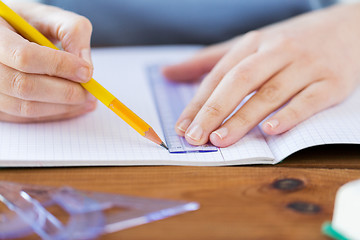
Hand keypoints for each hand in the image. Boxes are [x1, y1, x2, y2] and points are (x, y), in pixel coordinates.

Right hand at [0, 2, 95, 122]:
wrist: (8, 34)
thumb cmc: (29, 24)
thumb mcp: (50, 17)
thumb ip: (72, 32)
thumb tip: (86, 67)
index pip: (24, 57)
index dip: (59, 66)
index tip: (86, 72)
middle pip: (25, 87)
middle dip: (65, 92)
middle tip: (90, 92)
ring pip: (27, 107)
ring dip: (63, 107)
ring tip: (87, 100)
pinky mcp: (0, 106)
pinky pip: (28, 117)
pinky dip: (55, 114)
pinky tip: (74, 107)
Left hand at [163, 3, 359, 147]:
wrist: (348, 28)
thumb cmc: (289, 42)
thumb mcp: (249, 46)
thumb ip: (208, 61)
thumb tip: (167, 73)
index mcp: (254, 43)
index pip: (219, 74)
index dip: (198, 101)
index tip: (182, 126)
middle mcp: (278, 51)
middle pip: (240, 81)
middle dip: (214, 110)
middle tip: (195, 137)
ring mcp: (306, 66)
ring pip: (270, 93)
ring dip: (243, 118)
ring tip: (221, 140)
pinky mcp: (332, 82)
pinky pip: (308, 100)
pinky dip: (289, 116)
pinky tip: (270, 131)